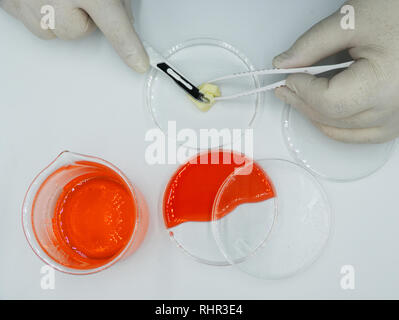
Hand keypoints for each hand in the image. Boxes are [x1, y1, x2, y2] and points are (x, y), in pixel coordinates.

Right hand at [0, 0, 148, 72]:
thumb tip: (120, 12)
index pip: (116, 29)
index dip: (130, 48)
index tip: (139, 63)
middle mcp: (57, 0)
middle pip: (78, 31)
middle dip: (81, 15)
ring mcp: (30, 4)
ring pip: (53, 30)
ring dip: (58, 15)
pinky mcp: (10, 4)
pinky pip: (31, 22)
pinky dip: (36, 10)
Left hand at [273, 0, 398, 142]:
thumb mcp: (351, 20)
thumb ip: (312, 44)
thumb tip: (283, 64)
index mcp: (385, 83)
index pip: (328, 101)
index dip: (302, 90)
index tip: (287, 77)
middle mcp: (396, 108)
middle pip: (332, 118)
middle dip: (303, 102)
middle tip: (285, 88)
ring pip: (343, 131)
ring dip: (316, 115)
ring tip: (301, 97)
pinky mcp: (398, 121)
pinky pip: (361, 135)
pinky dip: (338, 125)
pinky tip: (324, 111)